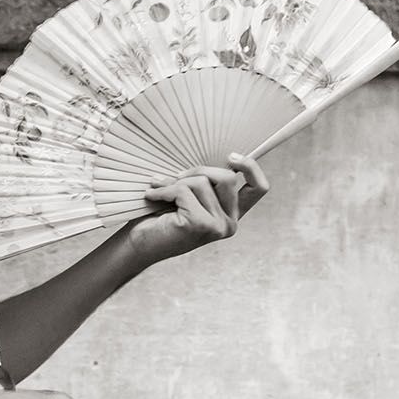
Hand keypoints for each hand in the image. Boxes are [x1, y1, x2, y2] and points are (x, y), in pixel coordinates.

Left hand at [122, 152, 270, 265]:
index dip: (251, 167)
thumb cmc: (160, 218)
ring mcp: (218, 226)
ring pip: (202, 182)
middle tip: (174, 178)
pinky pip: (183, 191)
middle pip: (227, 177)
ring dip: (174, 182)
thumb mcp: (188, 196)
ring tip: (158, 191)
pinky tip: (151, 197)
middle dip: (197, 170)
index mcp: (231, 214)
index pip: (259, 188)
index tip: (231, 156)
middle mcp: (230, 223)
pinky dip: (163, 190)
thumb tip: (206, 153)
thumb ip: (203, 182)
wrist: (139, 245)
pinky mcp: (201, 225)